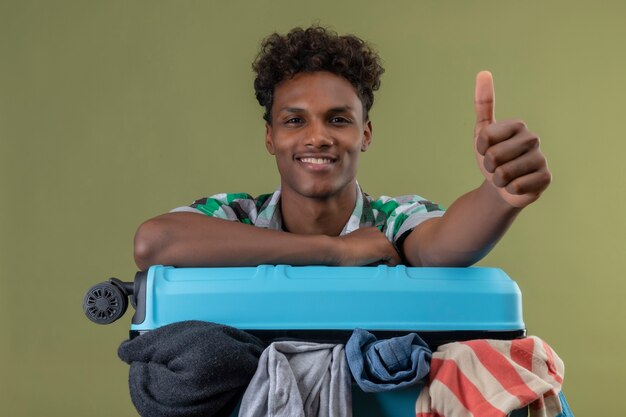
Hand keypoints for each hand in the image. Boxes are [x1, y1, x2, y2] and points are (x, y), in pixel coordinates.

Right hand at [332, 227, 401, 265]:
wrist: (335, 249)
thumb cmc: (340, 253)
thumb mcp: (356, 249)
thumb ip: (366, 251)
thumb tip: (377, 263)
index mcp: (370, 232)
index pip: (381, 248)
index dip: (377, 258)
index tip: (365, 261)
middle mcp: (379, 232)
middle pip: (388, 252)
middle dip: (381, 260)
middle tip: (365, 263)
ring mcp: (383, 239)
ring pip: (392, 257)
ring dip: (383, 263)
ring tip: (367, 263)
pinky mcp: (385, 247)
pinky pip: (395, 262)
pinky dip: (386, 267)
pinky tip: (371, 264)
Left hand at [474, 71, 550, 207]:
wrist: (502, 186)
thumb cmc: (492, 157)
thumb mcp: (482, 132)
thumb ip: (483, 104)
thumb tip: (483, 72)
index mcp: (517, 125)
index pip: (485, 137)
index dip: (480, 148)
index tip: (487, 150)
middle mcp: (533, 139)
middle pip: (494, 156)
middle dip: (489, 166)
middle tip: (497, 166)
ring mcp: (541, 159)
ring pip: (504, 173)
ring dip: (498, 180)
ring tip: (505, 177)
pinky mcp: (546, 178)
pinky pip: (516, 187)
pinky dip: (510, 190)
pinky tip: (516, 186)